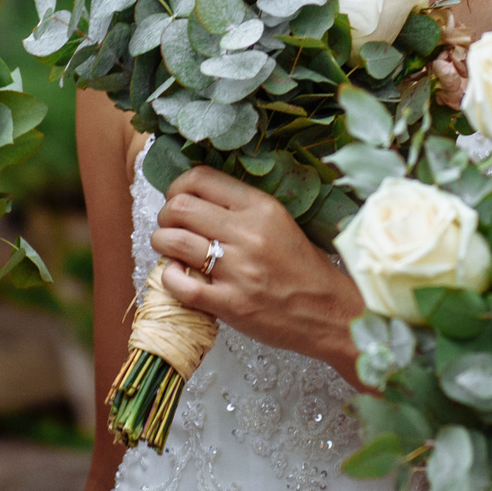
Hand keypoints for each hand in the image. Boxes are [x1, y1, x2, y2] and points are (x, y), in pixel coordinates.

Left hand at [149, 166, 367, 378]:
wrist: (329, 312)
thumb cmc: (303, 269)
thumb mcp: (280, 222)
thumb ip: (241, 208)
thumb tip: (195, 197)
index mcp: (261, 207)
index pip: (200, 178)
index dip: (177, 187)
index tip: (177, 200)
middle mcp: (247, 233)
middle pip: (179, 207)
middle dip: (166, 216)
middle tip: (171, 227)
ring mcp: (237, 269)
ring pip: (172, 241)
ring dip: (162, 244)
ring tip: (171, 250)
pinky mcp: (229, 303)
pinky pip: (178, 284)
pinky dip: (168, 277)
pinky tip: (178, 276)